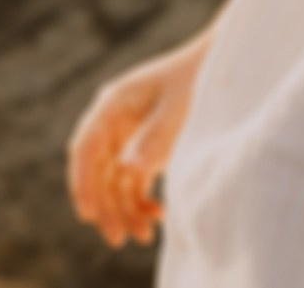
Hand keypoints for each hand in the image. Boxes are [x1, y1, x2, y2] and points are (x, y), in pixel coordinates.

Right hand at [68, 32, 207, 247]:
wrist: (220, 66)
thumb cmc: (197, 80)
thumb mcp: (179, 109)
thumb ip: (154, 138)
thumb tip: (128, 171)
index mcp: (113, 104)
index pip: (86, 148)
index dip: (83, 182)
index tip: (87, 214)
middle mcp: (114, 120)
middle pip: (97, 170)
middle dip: (105, 206)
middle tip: (116, 239)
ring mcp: (128, 134)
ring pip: (114, 179)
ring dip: (123, 208)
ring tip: (142, 236)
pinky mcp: (143, 146)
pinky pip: (132, 179)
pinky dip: (139, 199)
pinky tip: (156, 215)